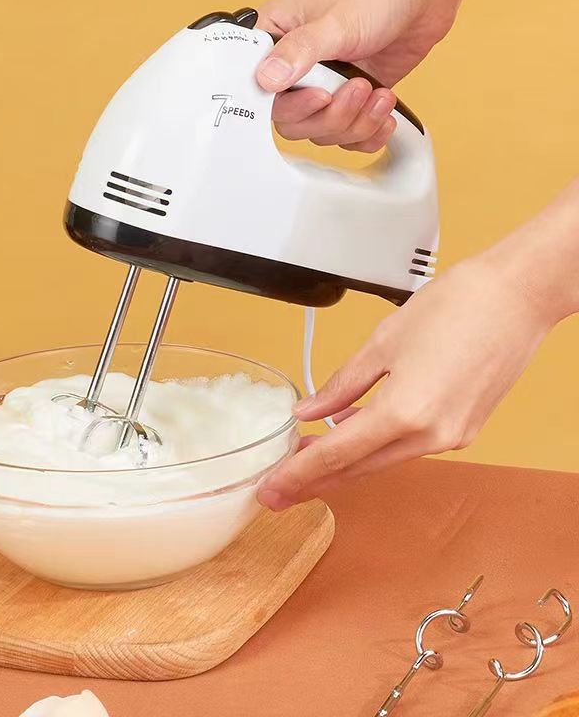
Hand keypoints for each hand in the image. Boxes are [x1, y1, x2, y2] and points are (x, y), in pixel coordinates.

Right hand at [256, 0, 519, 150]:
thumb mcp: (336, 21)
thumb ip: (299, 51)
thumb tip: (266, 79)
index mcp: (275, 39)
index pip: (259, 90)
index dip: (288, 104)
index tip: (319, 94)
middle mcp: (293, 67)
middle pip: (293, 122)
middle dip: (331, 115)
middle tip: (358, 88)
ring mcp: (321, 86)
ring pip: (322, 132)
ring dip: (355, 122)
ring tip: (377, 93)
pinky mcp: (348, 100)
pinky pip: (347, 136)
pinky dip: (368, 132)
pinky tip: (383, 109)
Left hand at [257, 256, 556, 510]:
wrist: (516, 297)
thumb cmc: (455, 307)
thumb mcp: (382, 342)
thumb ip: (342, 385)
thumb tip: (310, 411)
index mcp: (405, 413)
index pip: (337, 455)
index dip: (298, 475)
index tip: (271, 490)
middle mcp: (431, 436)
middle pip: (358, 468)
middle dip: (314, 480)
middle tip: (278, 489)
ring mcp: (451, 437)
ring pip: (381, 461)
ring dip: (342, 465)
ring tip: (303, 462)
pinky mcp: (463, 430)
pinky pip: (405, 448)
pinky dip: (372, 448)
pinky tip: (347, 440)